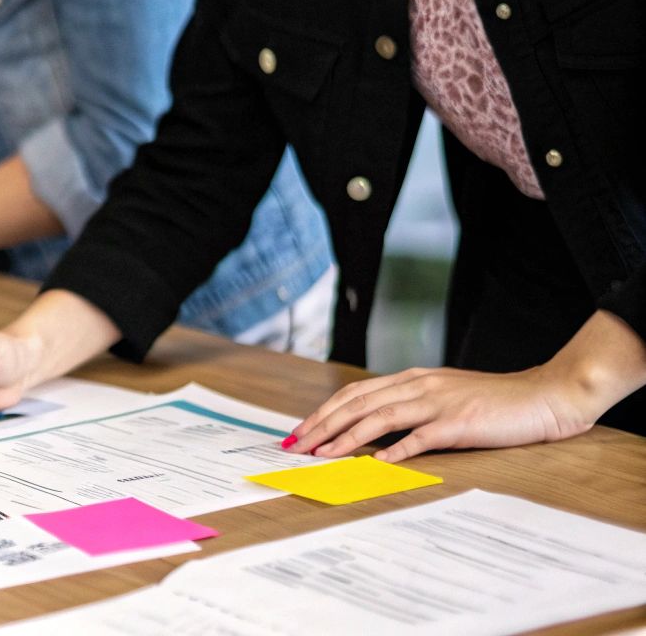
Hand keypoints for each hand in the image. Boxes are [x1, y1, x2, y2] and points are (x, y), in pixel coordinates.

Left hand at [285, 365, 598, 462]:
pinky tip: (376, 463)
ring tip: (322, 454)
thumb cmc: (495, 402)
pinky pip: (421, 437)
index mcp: (413, 379)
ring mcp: (439, 403)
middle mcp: (419, 386)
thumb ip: (412, 407)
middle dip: (322, 424)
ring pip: (379, 417)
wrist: (545, 396)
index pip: (355, 393)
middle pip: (357, 403)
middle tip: (297, 445)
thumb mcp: (445, 397)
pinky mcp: (460, 423)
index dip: (324, 411)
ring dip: (346, 436)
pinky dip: (396, 450)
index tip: (301, 431)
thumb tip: (374, 432)